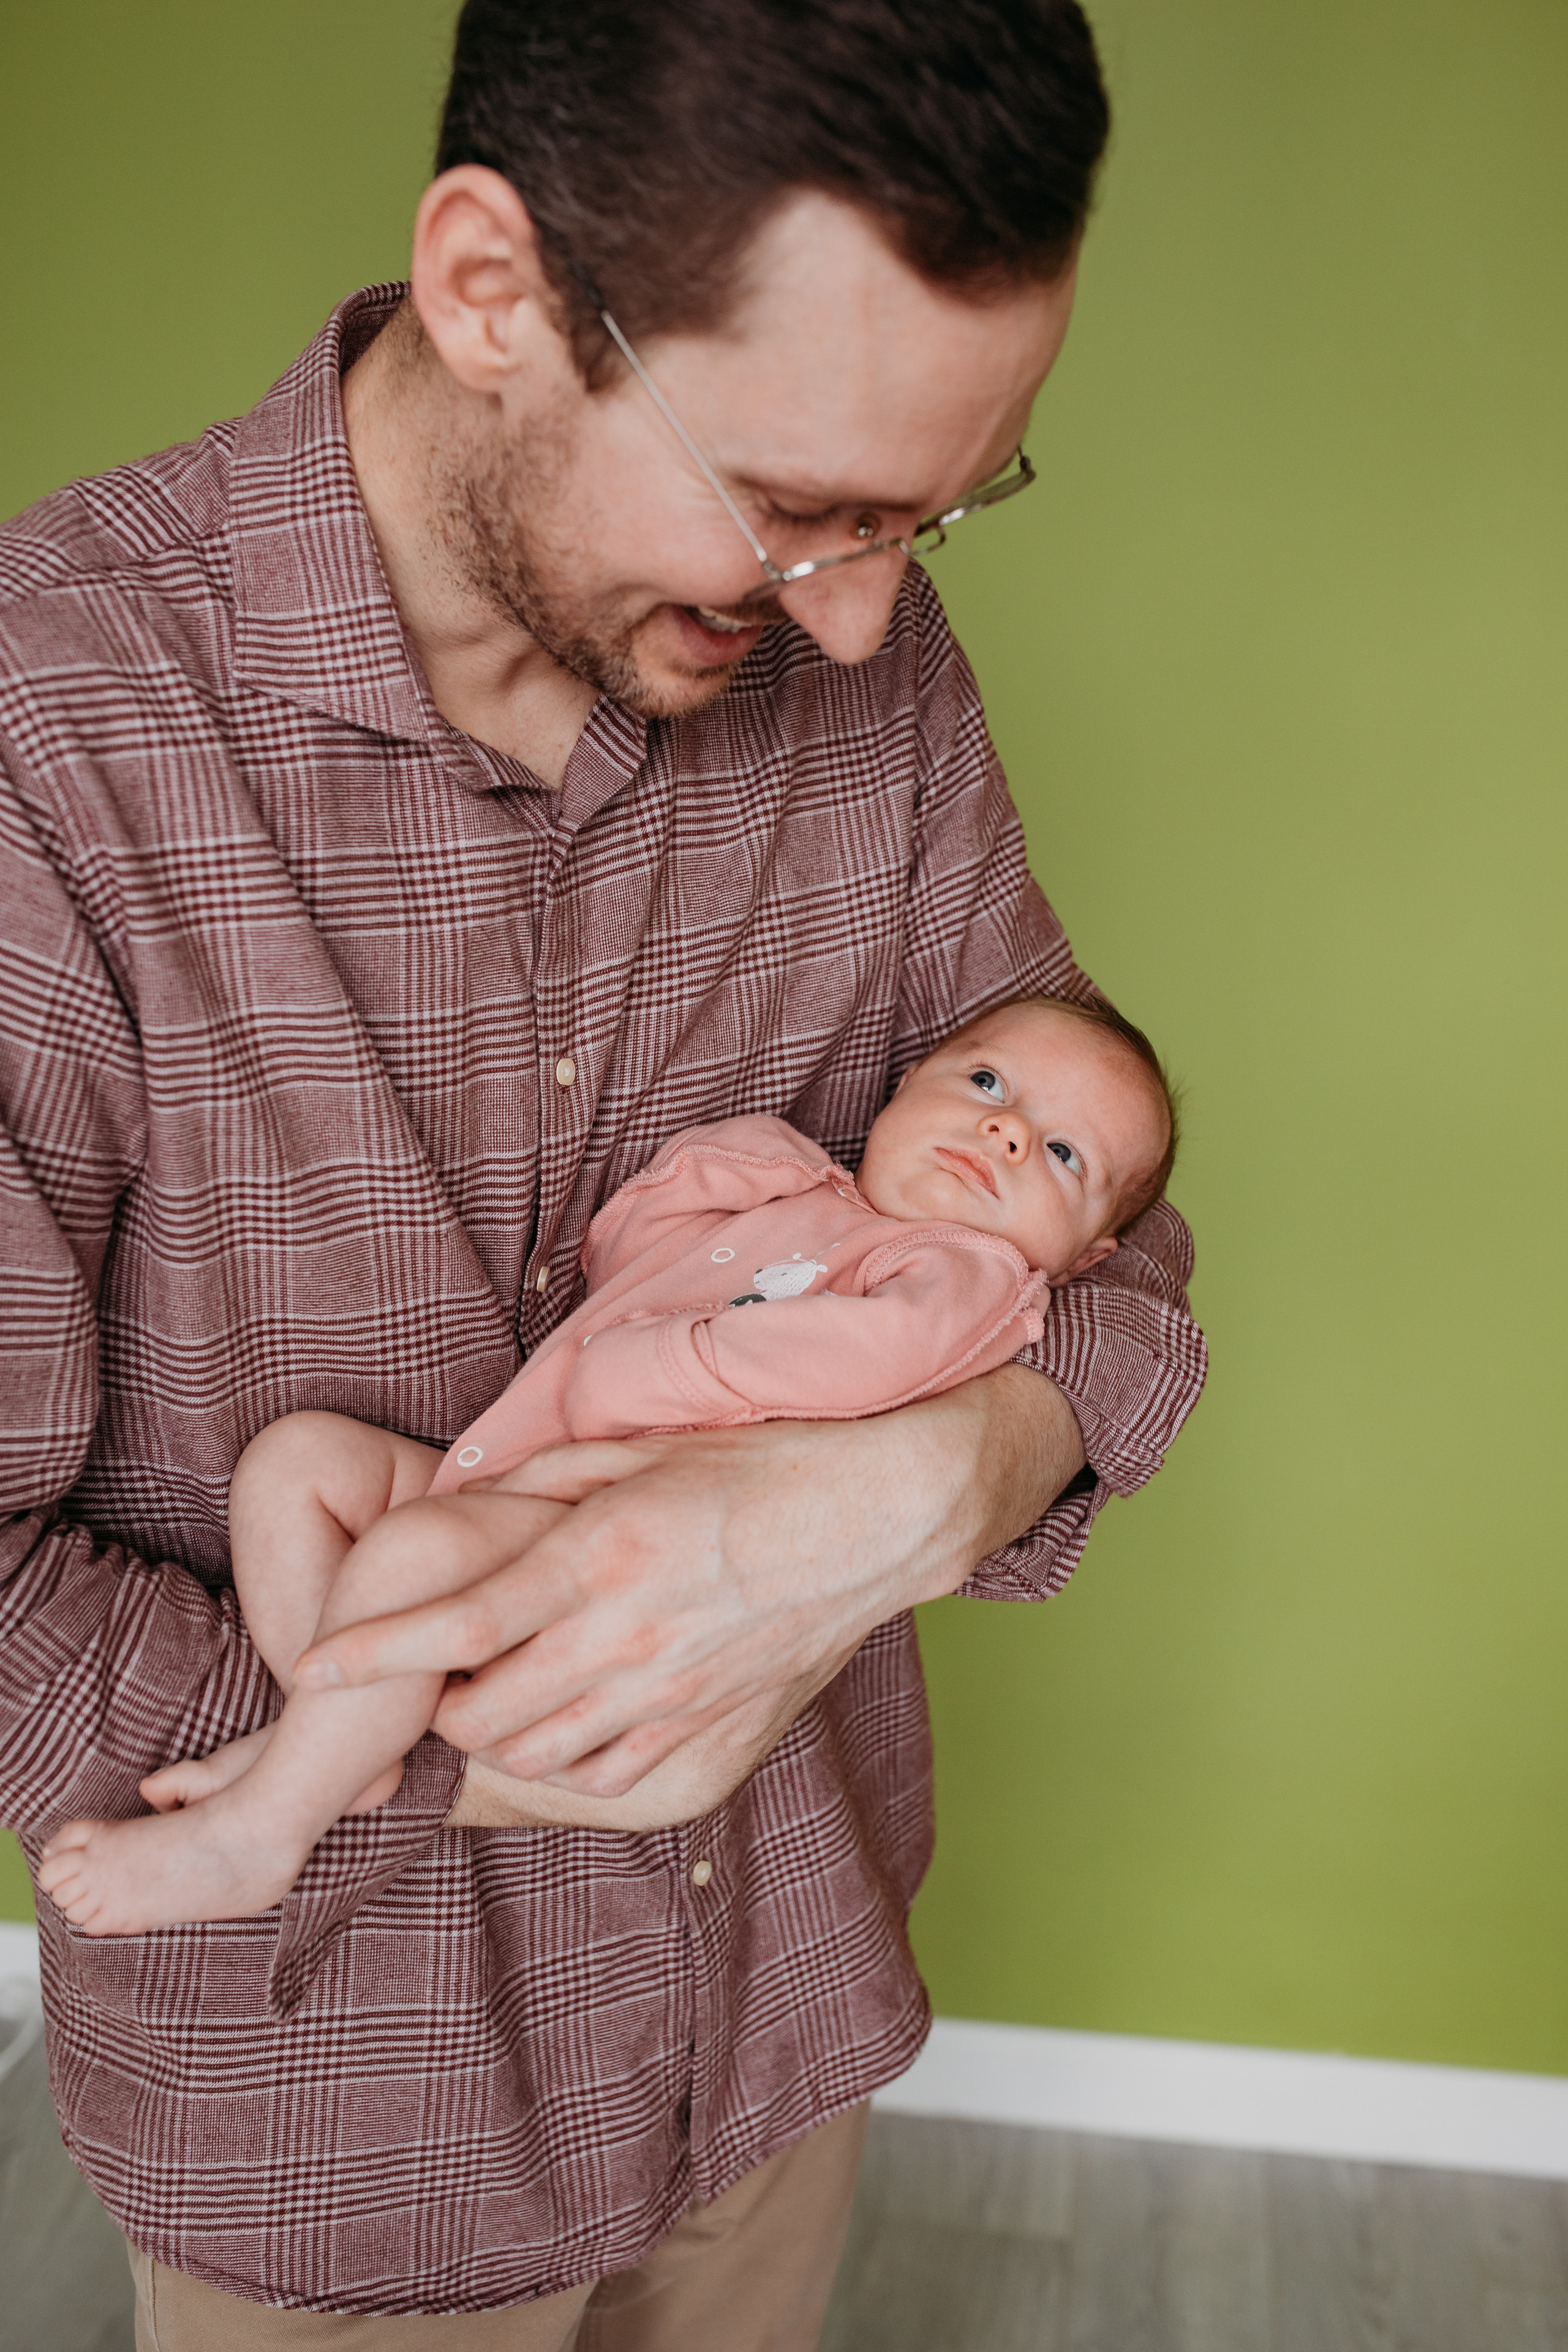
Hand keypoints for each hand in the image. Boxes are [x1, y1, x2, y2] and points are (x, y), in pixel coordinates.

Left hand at [297, 1366, 1082, 1800]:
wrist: (883, 1516)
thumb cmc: (763, 1464)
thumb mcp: (646, 1445)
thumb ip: (544, 1470)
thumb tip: (454, 1485)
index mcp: (604, 1556)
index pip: (458, 1622)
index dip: (374, 1651)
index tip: (312, 1667)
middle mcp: (630, 1639)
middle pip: (480, 1713)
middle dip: (434, 1702)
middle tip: (434, 1669)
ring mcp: (672, 1700)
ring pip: (533, 1758)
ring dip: (494, 1734)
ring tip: (502, 1687)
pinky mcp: (708, 1738)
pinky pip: (602, 1779)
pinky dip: (565, 1761)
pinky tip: (572, 1716)